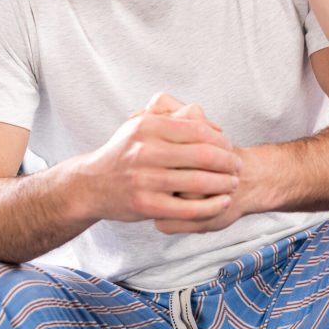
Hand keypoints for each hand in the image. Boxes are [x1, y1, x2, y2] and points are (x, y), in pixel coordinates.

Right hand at [75, 93, 241, 230]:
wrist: (90, 185)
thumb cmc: (125, 153)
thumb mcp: (142, 125)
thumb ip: (175, 119)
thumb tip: (213, 125)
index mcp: (148, 126)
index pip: (198, 130)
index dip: (221, 140)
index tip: (230, 147)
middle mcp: (145, 151)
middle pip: (203, 156)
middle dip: (228, 162)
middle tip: (238, 166)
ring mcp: (144, 179)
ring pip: (198, 182)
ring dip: (223, 184)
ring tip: (233, 184)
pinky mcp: (145, 205)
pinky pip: (187, 209)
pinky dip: (210, 206)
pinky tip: (222, 203)